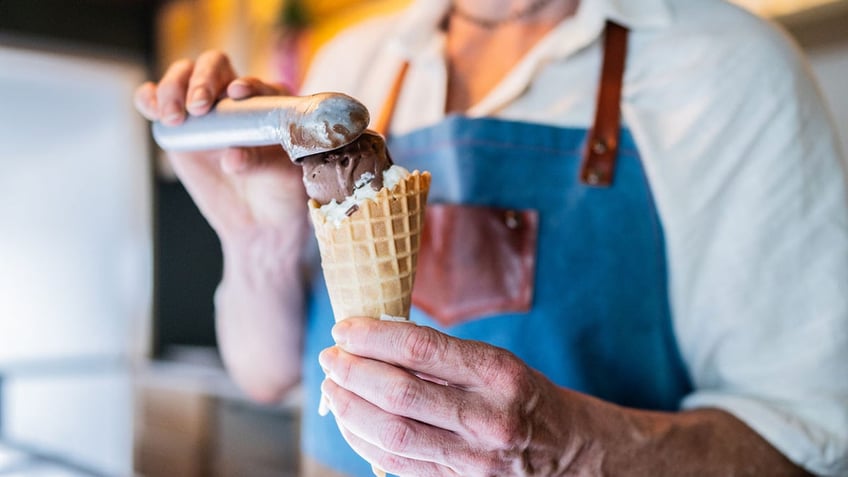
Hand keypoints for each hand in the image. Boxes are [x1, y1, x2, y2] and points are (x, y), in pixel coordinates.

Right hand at [133, 50, 306, 250]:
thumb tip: (231, 157)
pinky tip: (150, 108)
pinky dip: (149, 98)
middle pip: (213, 67)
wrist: (259, 220)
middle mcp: (235, 99)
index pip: (254, 82)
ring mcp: (205, 110)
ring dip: (173, 88)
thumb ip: (259, 162)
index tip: (236, 94)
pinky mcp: (180, 125)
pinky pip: (157, 101)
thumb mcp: (281, 177)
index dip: (245, 83)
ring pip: (182, 76)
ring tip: (173, 118)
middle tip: (197, 108)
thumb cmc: (281, 193)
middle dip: (202, 80)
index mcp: (269, 104)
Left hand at [318, 317, 587, 475]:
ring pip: (391, 433)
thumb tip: (376, 339)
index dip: (373, 336)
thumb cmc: (523, 396)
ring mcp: (473, 460)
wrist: (569, 451)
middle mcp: (488, 418)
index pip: (420, 348)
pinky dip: (364, 439)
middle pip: (399, 393)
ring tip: (333, 385)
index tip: (345, 328)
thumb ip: (442, 355)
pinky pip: (396, 463)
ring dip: (349, 407)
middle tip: (331, 357)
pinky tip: (350, 419)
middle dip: (352, 372)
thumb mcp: (497, 362)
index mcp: (498, 373)